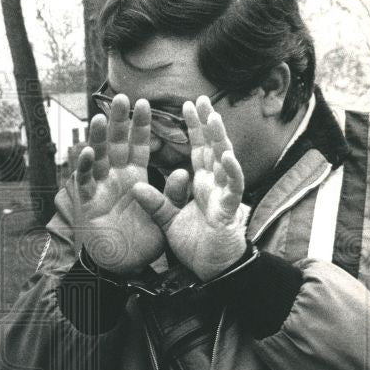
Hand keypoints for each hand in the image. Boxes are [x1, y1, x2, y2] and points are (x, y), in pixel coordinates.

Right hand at [74, 94, 167, 274]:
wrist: (125, 266)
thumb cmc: (144, 240)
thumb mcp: (165, 215)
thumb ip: (173, 194)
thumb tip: (182, 171)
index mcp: (135, 175)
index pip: (138, 145)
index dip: (140, 125)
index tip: (145, 104)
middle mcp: (115, 177)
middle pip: (115, 144)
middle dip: (117, 122)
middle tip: (120, 97)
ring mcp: (99, 188)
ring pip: (96, 157)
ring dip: (96, 138)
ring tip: (98, 118)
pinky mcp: (87, 203)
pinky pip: (84, 182)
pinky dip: (85, 168)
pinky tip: (87, 153)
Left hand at [131, 95, 248, 280]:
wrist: (212, 270)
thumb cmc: (196, 243)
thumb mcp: (169, 220)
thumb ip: (155, 203)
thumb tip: (135, 187)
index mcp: (202, 184)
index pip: (198, 150)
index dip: (194, 128)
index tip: (187, 105)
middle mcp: (215, 185)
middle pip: (213, 148)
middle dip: (208, 124)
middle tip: (202, 100)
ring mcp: (224, 195)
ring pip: (226, 162)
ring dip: (221, 140)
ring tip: (214, 118)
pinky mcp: (229, 211)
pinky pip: (233, 188)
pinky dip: (231, 172)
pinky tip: (225, 156)